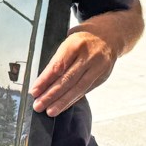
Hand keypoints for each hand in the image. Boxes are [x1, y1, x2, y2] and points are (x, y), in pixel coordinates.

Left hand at [29, 0, 143, 116]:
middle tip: (39, 105)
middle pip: (67, 79)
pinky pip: (85, 90)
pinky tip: (63, 106)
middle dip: (51, 95)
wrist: (111, 35)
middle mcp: (88, 56)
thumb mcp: (68, 41)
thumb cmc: (83, 39)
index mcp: (75, 44)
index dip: (45, 81)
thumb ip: (58, 59)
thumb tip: (43, 81)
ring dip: (62, 102)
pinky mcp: (102, 76)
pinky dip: (73, 99)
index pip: (58, 66)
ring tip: (50, 111)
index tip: (35, 91)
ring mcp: (98, 67)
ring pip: (78, 88)